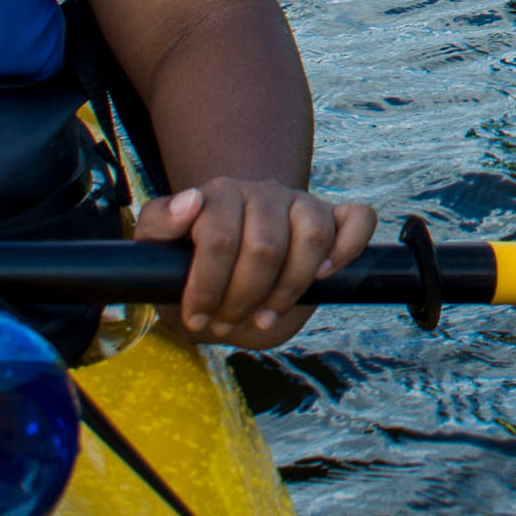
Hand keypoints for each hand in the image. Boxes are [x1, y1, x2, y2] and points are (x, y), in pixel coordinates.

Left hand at [135, 177, 374, 347]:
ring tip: (266, 314)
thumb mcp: (157, 250)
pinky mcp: (332, 217)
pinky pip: (358, 220)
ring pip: (313, 233)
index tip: (197, 317)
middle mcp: (262, 193)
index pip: (219, 238)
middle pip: (265, 247)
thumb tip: (193, 202)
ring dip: (289, 287)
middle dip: (242, 299)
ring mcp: (300, 203)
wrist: (225, 269)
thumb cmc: (191, 265)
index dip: (207, 287)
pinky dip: (348, 248)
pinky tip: (323, 276)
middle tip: (227, 322)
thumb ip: (159, 224)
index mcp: (219, 195)